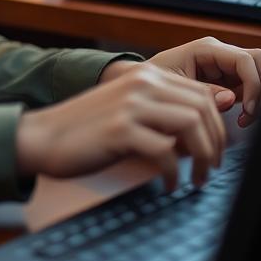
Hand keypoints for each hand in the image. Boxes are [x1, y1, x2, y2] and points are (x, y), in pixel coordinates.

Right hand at [16, 63, 225, 189]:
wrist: (43, 136)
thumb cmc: (87, 128)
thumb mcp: (128, 108)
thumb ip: (162, 108)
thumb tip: (206, 119)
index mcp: (145, 75)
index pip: (201, 93)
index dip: (217, 124)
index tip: (216, 149)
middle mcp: (141, 83)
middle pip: (202, 108)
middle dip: (216, 142)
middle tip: (210, 167)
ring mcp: (130, 105)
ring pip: (191, 125)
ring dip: (202, 157)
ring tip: (196, 177)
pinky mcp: (120, 130)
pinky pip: (165, 151)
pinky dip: (174, 173)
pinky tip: (169, 184)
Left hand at [145, 36, 260, 127]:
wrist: (141, 88)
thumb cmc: (151, 84)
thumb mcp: (173, 89)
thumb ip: (203, 93)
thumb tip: (231, 99)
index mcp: (207, 49)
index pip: (246, 60)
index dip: (254, 84)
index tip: (248, 109)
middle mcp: (220, 54)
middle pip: (260, 61)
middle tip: (252, 113)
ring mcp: (226, 67)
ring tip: (247, 116)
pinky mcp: (229, 81)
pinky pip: (252, 86)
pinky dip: (254, 102)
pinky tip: (242, 117)